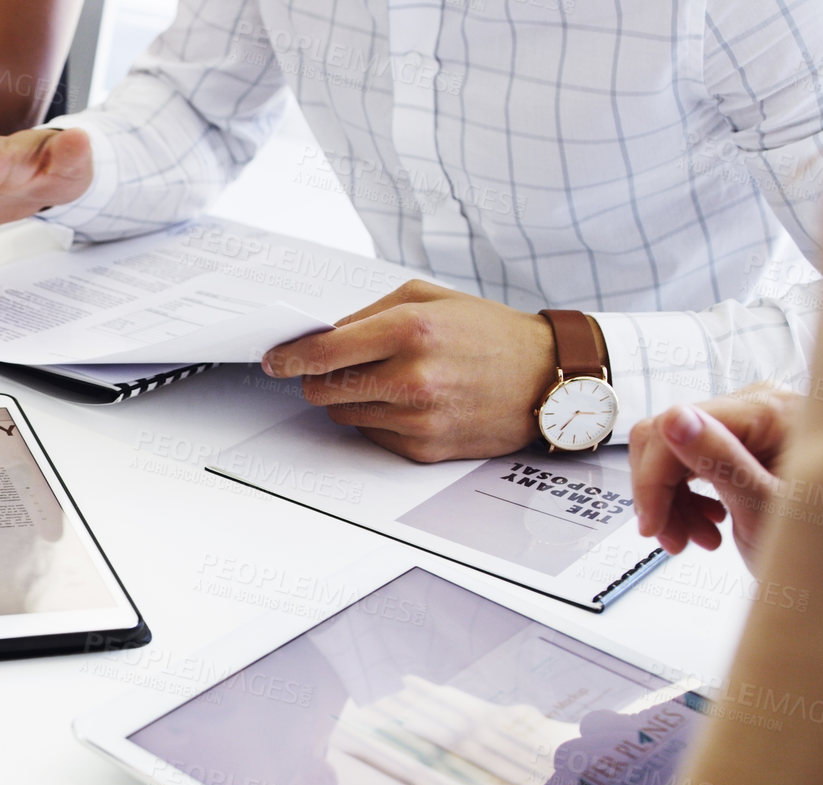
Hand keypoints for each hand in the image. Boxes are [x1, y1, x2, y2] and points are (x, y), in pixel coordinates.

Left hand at [261, 280, 554, 461]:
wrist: (548, 379)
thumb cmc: (490, 333)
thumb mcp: (430, 299)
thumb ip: (369, 314)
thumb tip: (321, 337)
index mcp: (410, 330)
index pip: (323, 352)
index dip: (289, 357)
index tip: (274, 359)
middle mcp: (412, 376)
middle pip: (322, 389)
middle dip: (319, 378)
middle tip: (335, 369)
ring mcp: (419, 417)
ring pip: (342, 414)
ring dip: (350, 398)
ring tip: (387, 380)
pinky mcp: (425, 448)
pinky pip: (371, 434)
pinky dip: (378, 419)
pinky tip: (409, 402)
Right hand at [629, 388, 796, 562]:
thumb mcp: (766, 506)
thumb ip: (719, 461)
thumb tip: (673, 421)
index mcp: (766, 412)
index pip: (674, 428)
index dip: (652, 480)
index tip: (652, 526)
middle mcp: (756, 408)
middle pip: (668, 438)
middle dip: (661, 493)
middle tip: (672, 537)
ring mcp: (749, 425)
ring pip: (674, 452)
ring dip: (673, 501)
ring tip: (698, 537)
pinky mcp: (744, 443)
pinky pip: (693, 461)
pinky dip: (689, 497)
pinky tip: (709, 523)